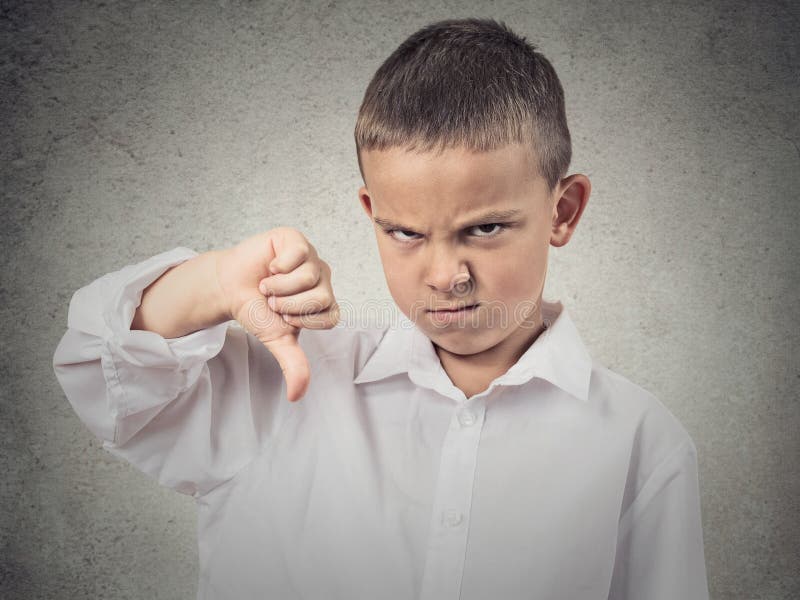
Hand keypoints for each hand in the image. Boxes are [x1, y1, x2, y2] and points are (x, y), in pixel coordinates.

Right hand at [214, 228, 338, 400]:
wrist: (229, 287)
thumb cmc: (256, 310)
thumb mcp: (277, 339)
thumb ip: (293, 364)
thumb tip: (296, 396)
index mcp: (325, 302)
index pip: (331, 317)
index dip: (302, 320)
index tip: (283, 317)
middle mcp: (323, 279)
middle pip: (322, 297)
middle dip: (289, 305)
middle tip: (273, 301)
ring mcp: (311, 257)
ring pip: (309, 276)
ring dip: (279, 287)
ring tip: (267, 285)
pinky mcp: (295, 240)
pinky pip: (299, 254)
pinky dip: (279, 266)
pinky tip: (270, 267)